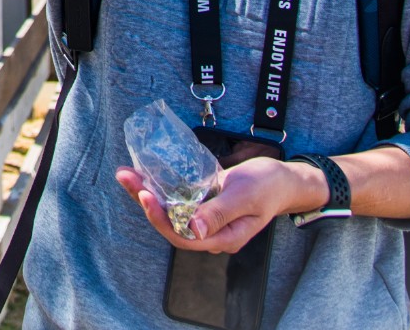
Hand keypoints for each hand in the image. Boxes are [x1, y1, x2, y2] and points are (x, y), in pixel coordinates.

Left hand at [115, 158, 316, 254]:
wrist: (284, 178)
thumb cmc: (269, 186)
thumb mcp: (245, 196)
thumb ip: (220, 213)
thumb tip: (193, 229)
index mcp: (222, 238)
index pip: (182, 236)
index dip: (160, 219)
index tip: (145, 195)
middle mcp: (210, 232)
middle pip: (170, 222)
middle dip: (146, 201)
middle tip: (125, 177)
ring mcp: (206, 217)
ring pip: (171, 209)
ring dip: (148, 191)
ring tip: (126, 173)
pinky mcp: (204, 202)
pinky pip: (178, 197)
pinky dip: (162, 184)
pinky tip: (145, 171)